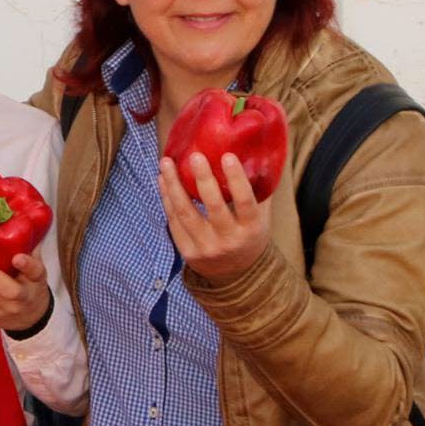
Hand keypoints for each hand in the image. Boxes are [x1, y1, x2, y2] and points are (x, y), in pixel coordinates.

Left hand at [0, 248, 55, 333]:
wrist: (31, 317)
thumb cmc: (30, 285)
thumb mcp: (34, 268)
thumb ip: (27, 247)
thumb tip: (19, 219)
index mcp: (35, 280)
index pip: (35, 272)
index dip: (27, 265)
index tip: (17, 257)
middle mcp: (23, 296)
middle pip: (10, 291)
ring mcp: (7, 308)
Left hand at [163, 147, 270, 280]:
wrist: (237, 274)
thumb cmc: (249, 234)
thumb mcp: (261, 217)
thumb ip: (259, 189)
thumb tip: (258, 151)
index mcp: (251, 229)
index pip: (244, 202)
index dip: (236, 179)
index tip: (227, 156)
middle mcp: (229, 240)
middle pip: (213, 207)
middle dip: (202, 179)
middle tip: (194, 155)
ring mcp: (206, 247)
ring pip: (185, 213)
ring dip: (173, 185)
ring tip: (166, 162)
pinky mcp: (187, 252)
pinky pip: (173, 221)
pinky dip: (167, 198)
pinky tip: (163, 179)